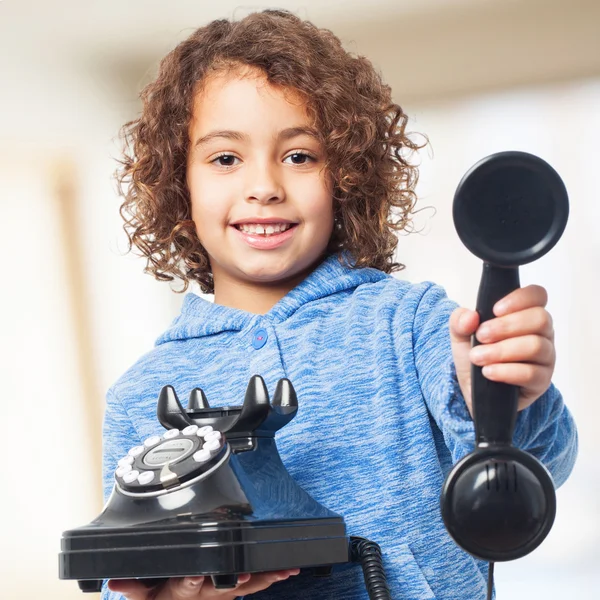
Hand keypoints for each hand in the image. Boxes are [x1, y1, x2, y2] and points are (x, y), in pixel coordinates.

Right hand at [108, 569, 299, 599]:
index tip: (200, 571)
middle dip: (240, 581)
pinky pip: (251, 586)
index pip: (186, 584)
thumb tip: (113, 580)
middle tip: (252, 574)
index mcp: (182, 590)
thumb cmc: (157, 597)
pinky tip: (285, 570)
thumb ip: (131, 586)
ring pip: (244, 588)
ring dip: (263, 580)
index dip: (193, 579)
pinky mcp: (230, 593)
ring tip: (285, 571)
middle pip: (225, 588)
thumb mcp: (140, 595)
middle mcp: (205, 594)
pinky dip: (267, 578)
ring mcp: (220, 596)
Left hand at [449, 284, 554, 416]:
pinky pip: (531, 373)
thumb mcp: (461, 335)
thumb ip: (460, 321)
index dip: (520, 298)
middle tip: (481, 336)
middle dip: (506, 326)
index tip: (495, 309)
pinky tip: (488, 372)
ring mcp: (545, 357)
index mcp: (525, 314)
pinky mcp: (541, 381)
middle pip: (540, 318)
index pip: (537, 295)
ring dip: (501, 350)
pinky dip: (505, 371)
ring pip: (535, 346)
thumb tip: (470, 317)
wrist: (473, 389)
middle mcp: (541, 333)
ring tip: (477, 357)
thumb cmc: (476, 355)